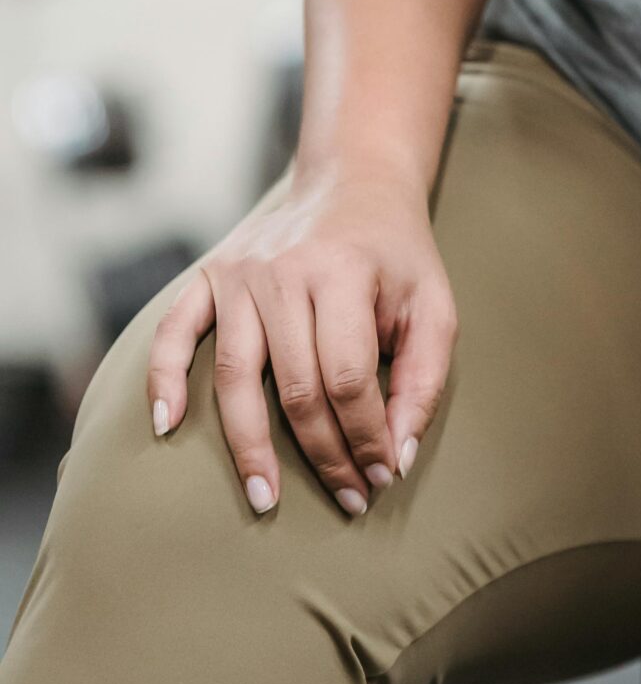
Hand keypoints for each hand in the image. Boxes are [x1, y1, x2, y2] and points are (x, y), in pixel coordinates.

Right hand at [145, 167, 458, 517]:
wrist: (354, 183)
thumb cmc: (399, 256)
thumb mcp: (434, 306)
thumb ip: (424, 380)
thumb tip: (398, 457)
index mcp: (344, 272)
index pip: (349, 376)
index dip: (366, 435)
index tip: (381, 475)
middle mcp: (284, 271)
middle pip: (296, 386)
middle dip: (324, 454)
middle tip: (346, 499)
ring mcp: (240, 273)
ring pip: (236, 376)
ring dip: (250, 446)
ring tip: (265, 498)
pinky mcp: (210, 275)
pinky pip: (175, 333)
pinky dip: (163, 379)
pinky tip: (165, 426)